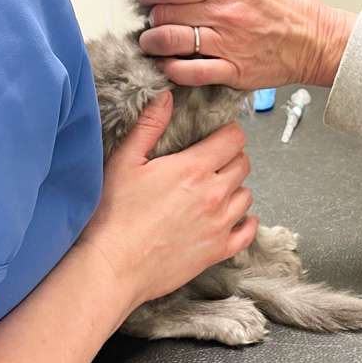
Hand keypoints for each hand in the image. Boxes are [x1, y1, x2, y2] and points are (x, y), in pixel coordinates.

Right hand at [78, 92, 257, 309]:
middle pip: (243, 164)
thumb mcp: (125, 161)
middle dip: (231, 158)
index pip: (234, 139)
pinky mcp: (217, 251)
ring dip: (235, 188)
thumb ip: (149, 126)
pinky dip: (245, 222)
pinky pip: (247, 231)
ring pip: (247, 196)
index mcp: (194, 168)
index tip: (216, 136)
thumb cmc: (114, 214)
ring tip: (216, 189)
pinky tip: (232, 218)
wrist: (114, 266)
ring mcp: (220, 224)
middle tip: (213, 161)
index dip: (227, 133)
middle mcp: (215, 194)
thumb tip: (166, 96)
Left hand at [136, 0, 355, 89]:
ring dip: (153, 41)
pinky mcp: (233, 70)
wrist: (318, 41)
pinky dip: (171, 68)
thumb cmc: (292, 9)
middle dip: (152, 13)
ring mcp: (228, 43)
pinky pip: (189, 71)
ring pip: (170, 40)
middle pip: (166, 11)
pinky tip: (168, 63)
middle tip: (152, 14)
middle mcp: (227, 12)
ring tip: (152, 40)